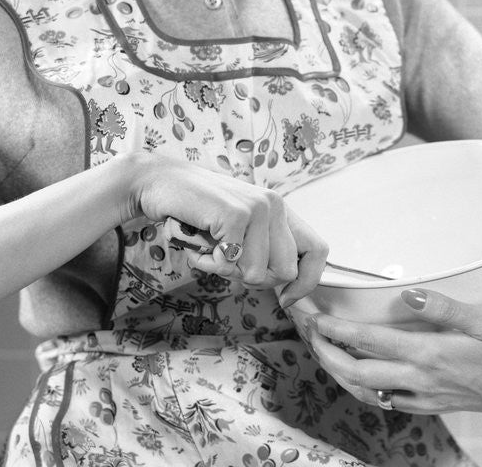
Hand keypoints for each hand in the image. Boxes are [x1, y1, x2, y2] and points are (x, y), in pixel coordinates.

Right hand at [129, 153, 327, 304]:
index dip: (306, 282)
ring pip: (257, 274)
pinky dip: (209, 262)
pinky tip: (198, 242)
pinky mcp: (235, 215)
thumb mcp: (241, 229)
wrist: (163, 182)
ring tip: (209, 247)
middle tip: (226, 260)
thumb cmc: (200, 213)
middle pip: (284, 272)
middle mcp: (275, 205)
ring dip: (226, 271)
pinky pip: (230, 265)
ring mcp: (257, 208)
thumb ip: (263, 248)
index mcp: (281, 210)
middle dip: (253, 279)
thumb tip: (286, 284)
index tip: (285, 299)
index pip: (317, 250)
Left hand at [306, 288, 481, 414]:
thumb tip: (407, 293)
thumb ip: (444, 306)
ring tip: (322, 351)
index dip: (336, 330)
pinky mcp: (436, 403)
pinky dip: (366, 389)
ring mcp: (428, 396)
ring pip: (370, 392)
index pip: (370, 342)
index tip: (313, 316)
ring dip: (341, 372)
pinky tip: (362, 377)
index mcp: (430, 355)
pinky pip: (391, 401)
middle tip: (306, 331)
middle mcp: (423, 380)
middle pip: (359, 373)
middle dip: (326, 352)